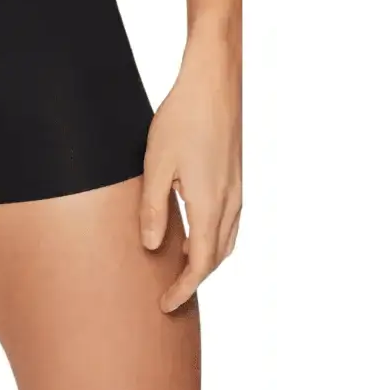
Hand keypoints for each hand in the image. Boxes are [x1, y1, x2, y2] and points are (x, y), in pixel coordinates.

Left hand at [140, 26, 241, 312]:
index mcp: (210, 203)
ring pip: (226, 240)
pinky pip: (229, 222)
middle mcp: (230, 202)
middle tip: (170, 295)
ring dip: (205, 261)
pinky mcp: (235, 177)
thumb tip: (153, 248)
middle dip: (195, 281)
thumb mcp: (155, 164)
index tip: (165, 304)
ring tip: (179, 271)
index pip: (200, 263)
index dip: (183, 288)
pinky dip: (213, 239)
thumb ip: (153, 208)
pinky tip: (193, 233)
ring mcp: (236, 189)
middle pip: (217, 257)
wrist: (211, 84)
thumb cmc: (181, 118)